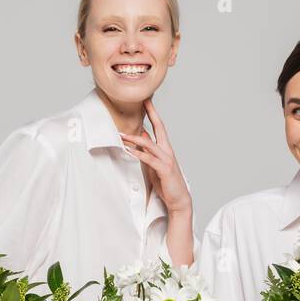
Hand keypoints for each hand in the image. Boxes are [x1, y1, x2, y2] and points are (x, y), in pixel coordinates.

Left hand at [118, 98, 190, 215]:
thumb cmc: (166, 182)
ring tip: (121, 134)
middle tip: (143, 101)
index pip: (159, 127)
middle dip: (151, 114)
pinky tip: (129, 150)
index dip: (153, 114)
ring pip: (149, 144)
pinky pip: (149, 159)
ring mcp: (167, 159)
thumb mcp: (155, 164)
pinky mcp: (164, 169)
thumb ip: (148, 151)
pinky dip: (138, 154)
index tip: (146, 101)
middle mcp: (167, 151)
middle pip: (159, 128)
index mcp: (165, 148)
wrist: (178, 199)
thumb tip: (142, 138)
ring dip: (134, 138)